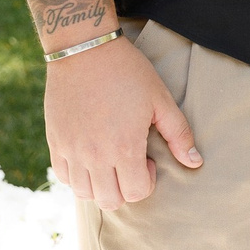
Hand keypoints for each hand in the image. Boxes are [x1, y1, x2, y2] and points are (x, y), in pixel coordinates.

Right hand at [45, 36, 201, 207]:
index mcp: (124, 147)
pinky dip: (76, 176)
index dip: (146, 181)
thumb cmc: (127, 72)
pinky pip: (62, 176)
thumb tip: (194, 162)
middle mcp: (94, 155)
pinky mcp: (55, 141)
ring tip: (107, 161)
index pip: (135, 193)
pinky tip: (88, 157)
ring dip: (99, 186)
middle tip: (128, 162)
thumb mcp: (160, 99)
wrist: (85, 49)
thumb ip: (179, 134)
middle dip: (124, 189)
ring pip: (84, 193)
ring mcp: (71, 150)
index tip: (146, 159)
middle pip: (109, 200)